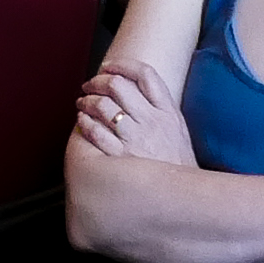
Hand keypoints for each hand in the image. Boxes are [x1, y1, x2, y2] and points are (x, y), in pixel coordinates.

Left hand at [72, 60, 191, 164]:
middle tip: (89, 85)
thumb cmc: (177, 163)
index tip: (108, 66)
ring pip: (102, 105)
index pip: (145, 74)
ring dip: (86, 101)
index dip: (122, 65)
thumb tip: (136, 87)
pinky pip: (94, 131)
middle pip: (117, 85)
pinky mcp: (119, 157)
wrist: (181, 197)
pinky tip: (82, 121)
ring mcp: (135, 138)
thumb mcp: (178, 130)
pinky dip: (84, 122)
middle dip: (97, 81)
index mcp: (168, 112)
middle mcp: (151, 121)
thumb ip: (161, 107)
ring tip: (82, 103)